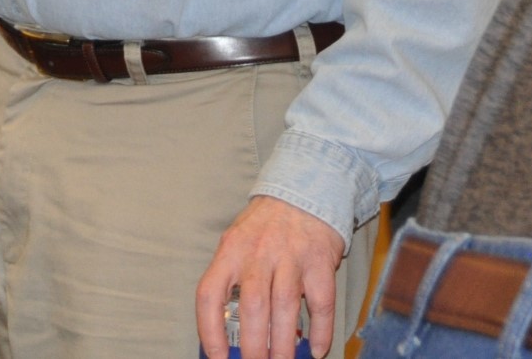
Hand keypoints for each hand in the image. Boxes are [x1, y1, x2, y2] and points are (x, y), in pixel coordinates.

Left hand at [196, 196, 346, 358]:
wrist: (304, 189)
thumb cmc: (264, 226)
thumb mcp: (236, 242)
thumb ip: (230, 278)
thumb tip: (225, 330)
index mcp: (230, 251)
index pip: (210, 294)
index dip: (209, 331)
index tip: (218, 358)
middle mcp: (259, 253)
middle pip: (253, 306)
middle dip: (254, 346)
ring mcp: (292, 256)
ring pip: (285, 307)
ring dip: (284, 344)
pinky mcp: (320, 261)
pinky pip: (321, 302)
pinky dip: (322, 330)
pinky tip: (318, 350)